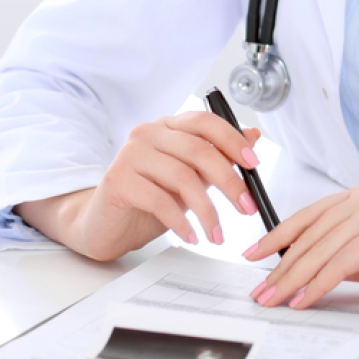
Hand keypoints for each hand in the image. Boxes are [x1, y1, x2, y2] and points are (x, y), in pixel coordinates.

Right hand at [16, 113, 261, 261]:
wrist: (105, 224)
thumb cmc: (147, 200)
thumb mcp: (190, 178)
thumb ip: (217, 157)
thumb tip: (253, 135)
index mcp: (168, 127)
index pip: (205, 122)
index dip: (233, 141)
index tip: (253, 165)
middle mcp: (147, 134)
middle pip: (199, 150)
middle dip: (229, 182)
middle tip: (247, 208)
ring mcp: (130, 155)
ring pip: (182, 177)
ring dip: (207, 211)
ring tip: (217, 234)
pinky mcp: (117, 180)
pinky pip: (159, 200)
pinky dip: (181, 222)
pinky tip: (191, 236)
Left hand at [240, 182, 358, 309]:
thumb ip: (341, 253)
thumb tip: (302, 266)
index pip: (309, 215)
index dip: (277, 236)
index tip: (254, 256)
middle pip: (311, 234)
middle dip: (280, 266)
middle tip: (259, 291)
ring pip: (322, 249)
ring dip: (293, 279)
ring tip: (274, 300)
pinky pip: (342, 262)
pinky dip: (319, 284)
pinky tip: (304, 299)